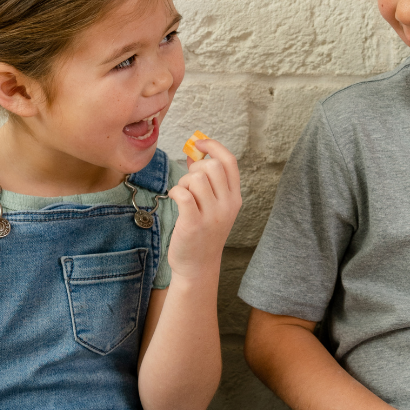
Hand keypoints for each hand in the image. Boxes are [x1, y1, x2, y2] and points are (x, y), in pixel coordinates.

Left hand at [167, 139, 241, 279]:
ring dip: (183, 182)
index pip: (229, 161)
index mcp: (235, 198)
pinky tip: (175, 200)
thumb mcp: (213, 206)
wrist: (198, 266)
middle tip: (189, 183)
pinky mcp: (193, 223)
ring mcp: (212, 215)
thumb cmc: (202, 233)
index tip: (199, 143)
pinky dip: (175, 192)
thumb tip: (193, 153)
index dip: (213, 146)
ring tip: (183, 196)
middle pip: (211, 166)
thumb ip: (207, 180)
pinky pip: (182, 193)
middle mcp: (227, 205)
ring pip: (195, 178)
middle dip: (194, 167)